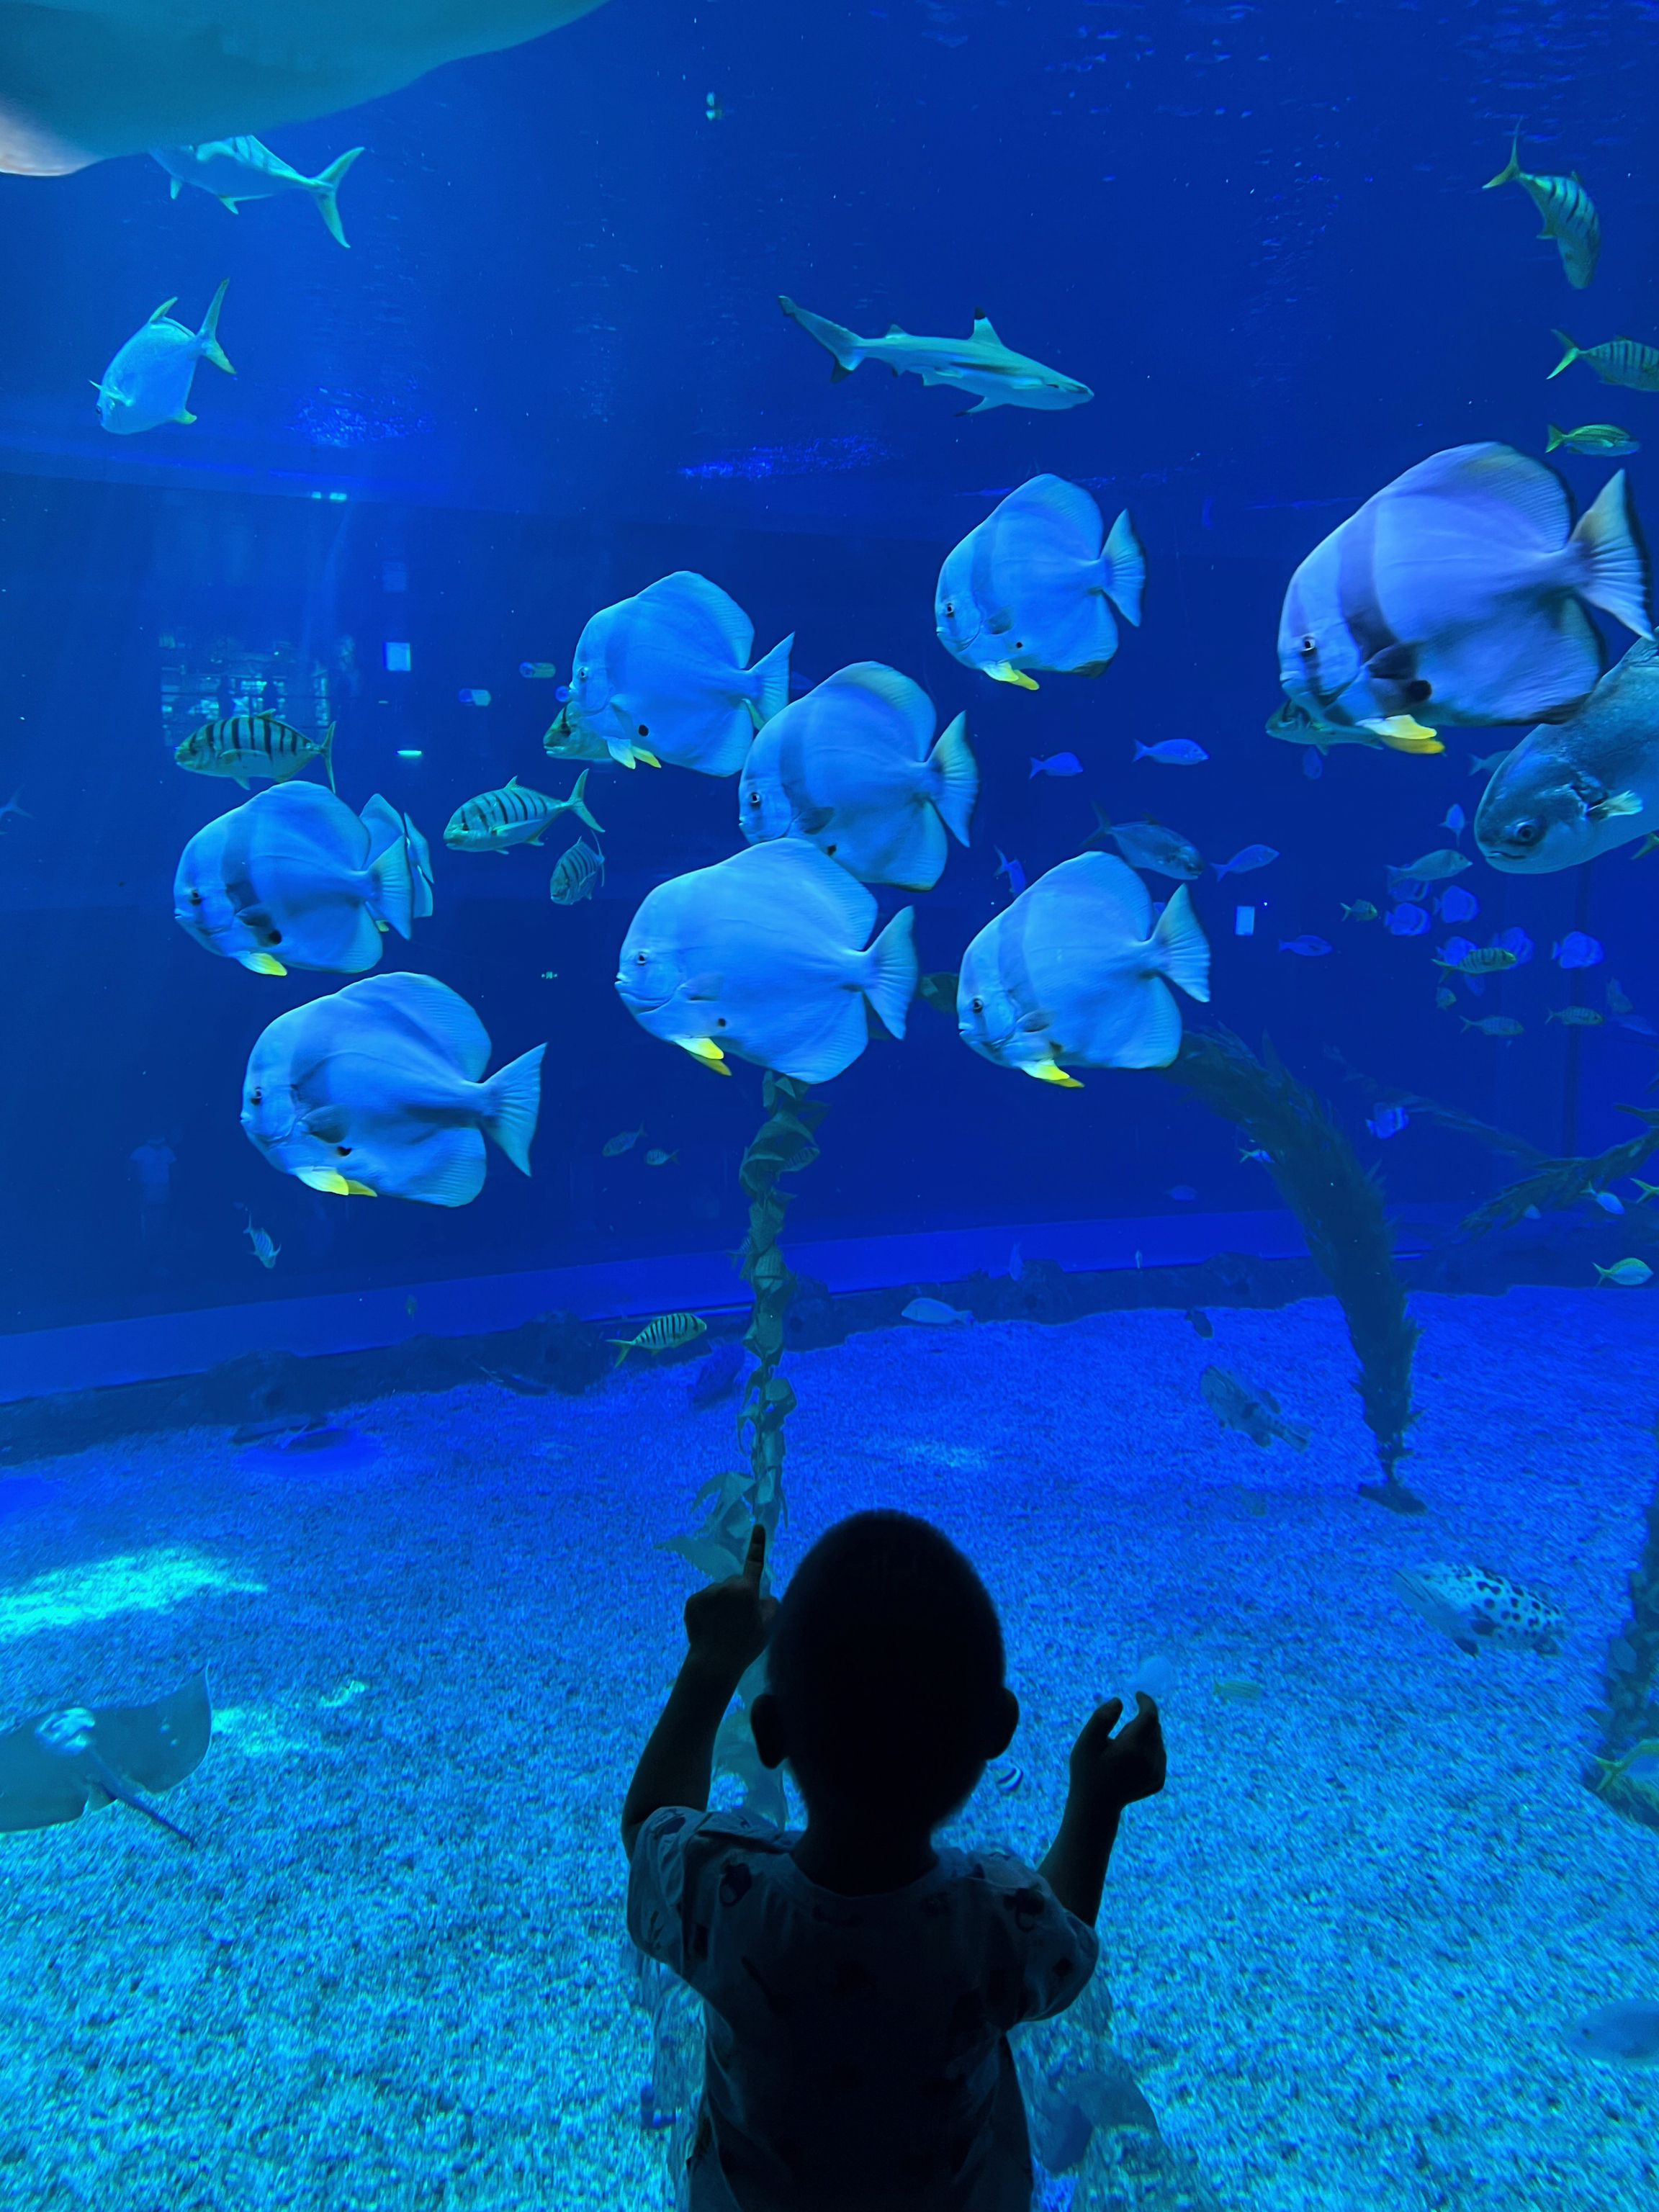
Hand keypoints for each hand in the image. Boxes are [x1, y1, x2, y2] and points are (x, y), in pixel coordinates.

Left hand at [682, 1524, 776, 1684]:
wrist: (714, 1663)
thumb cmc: (745, 1646)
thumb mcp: (769, 1627)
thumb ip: (771, 1606)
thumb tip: (764, 1597)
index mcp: (746, 1590)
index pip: (754, 1563)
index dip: (758, 1544)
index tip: (759, 1526)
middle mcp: (725, 1585)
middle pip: (736, 1583)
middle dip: (738, 1594)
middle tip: (739, 1619)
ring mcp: (707, 1592)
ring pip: (719, 1592)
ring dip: (722, 1602)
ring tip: (723, 1626)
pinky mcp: (692, 1601)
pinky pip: (705, 1599)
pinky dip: (708, 1608)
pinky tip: (710, 1626)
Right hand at [1067, 1693, 1165, 1819]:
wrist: (1096, 1806)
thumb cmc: (1087, 1772)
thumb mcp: (1086, 1743)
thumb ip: (1101, 1718)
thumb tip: (1119, 1701)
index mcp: (1133, 1748)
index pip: (1150, 1716)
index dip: (1145, 1702)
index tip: (1137, 1694)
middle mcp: (1150, 1760)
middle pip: (1154, 1727)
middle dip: (1139, 1722)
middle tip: (1117, 1738)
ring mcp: (1156, 1773)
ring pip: (1157, 1740)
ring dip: (1144, 1736)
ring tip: (1121, 1752)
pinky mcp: (1159, 1781)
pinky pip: (1159, 1755)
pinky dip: (1148, 1750)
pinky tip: (1130, 1762)